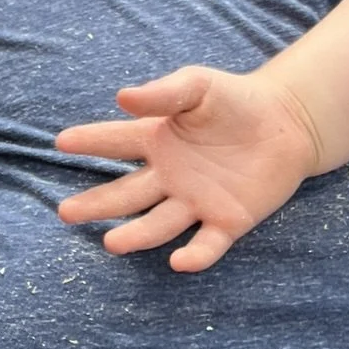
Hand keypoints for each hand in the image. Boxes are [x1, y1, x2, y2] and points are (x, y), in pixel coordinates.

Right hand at [53, 65, 321, 270]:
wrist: (287, 123)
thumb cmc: (235, 100)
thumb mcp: (198, 86)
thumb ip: (163, 93)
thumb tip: (121, 97)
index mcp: (157, 140)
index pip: (116, 142)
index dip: (90, 142)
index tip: (61, 143)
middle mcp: (170, 177)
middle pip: (126, 194)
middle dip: (96, 204)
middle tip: (65, 213)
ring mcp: (197, 202)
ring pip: (159, 224)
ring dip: (137, 236)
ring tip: (111, 244)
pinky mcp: (228, 221)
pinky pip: (208, 243)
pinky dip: (195, 255)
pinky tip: (179, 262)